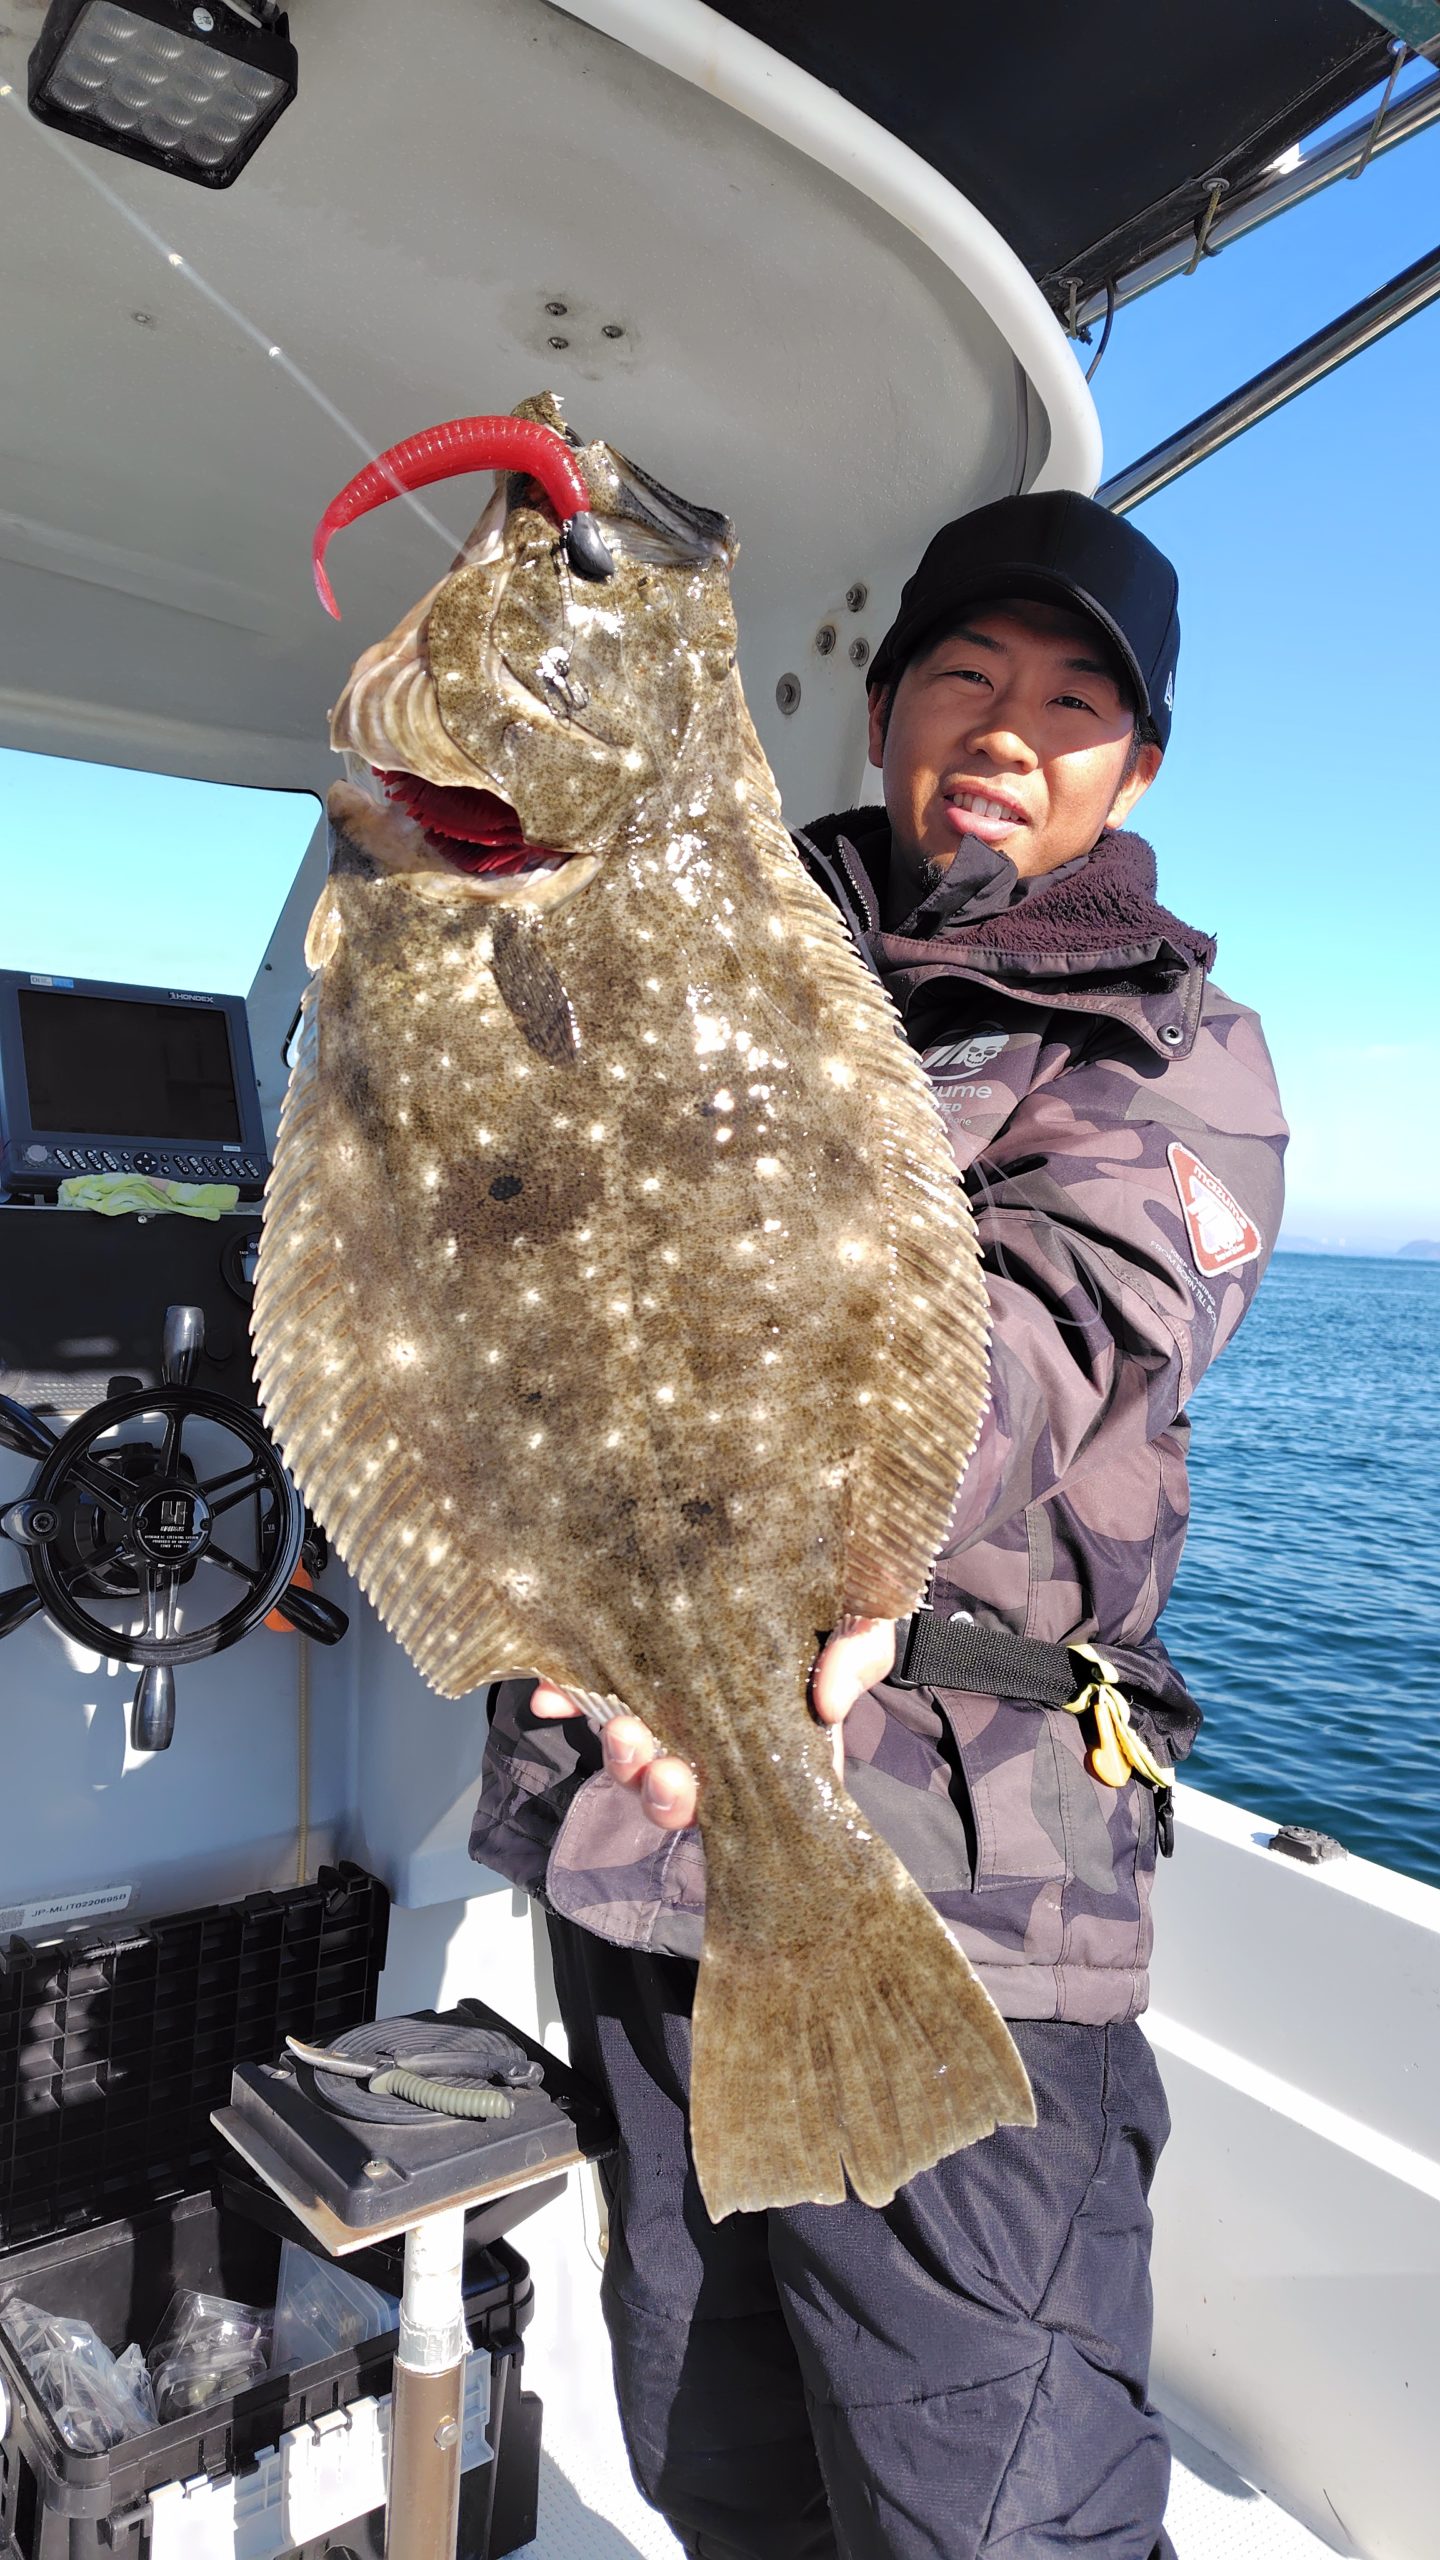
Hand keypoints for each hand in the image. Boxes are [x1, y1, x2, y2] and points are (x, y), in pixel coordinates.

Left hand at [530, 1616, 895, 1831]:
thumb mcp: (862, 1621)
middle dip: (659, 1790)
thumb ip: (858, 1657)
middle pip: (678, 1788)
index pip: (740, 1792)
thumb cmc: (836, 1595)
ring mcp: (668, 1701)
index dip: (707, 1802)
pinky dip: (566, 1697)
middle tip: (659, 1768)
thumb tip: (829, 1705)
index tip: (688, 1786)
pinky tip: (551, 1695)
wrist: (803, 1535)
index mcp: (774, 1739)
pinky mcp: (628, 1662)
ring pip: (634, 1753)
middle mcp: (714, 1733)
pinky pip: (589, 1691)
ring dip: (620, 1752)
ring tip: (618, 1727)